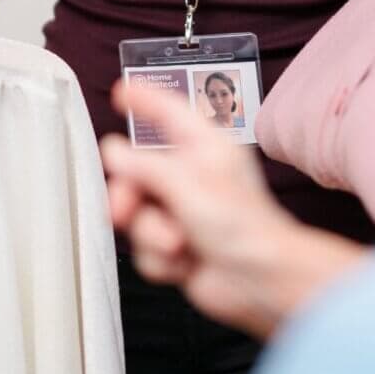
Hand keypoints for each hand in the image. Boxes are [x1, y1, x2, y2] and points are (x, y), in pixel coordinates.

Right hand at [101, 80, 365, 338]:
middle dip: (129, 197)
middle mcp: (192, 176)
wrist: (261, 282)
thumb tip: (113, 152)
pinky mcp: (178, 246)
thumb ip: (143, 167)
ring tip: (178, 244)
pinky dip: (161, 260)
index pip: (168, 112)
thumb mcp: (186, 184)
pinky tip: (185, 263)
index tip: (120, 91)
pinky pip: (145, 248)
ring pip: (138, 215)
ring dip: (152, 234)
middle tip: (123, 211)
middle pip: (138, 173)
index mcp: (203, 147)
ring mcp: (184, 212)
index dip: (144, 99)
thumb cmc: (243, 226)